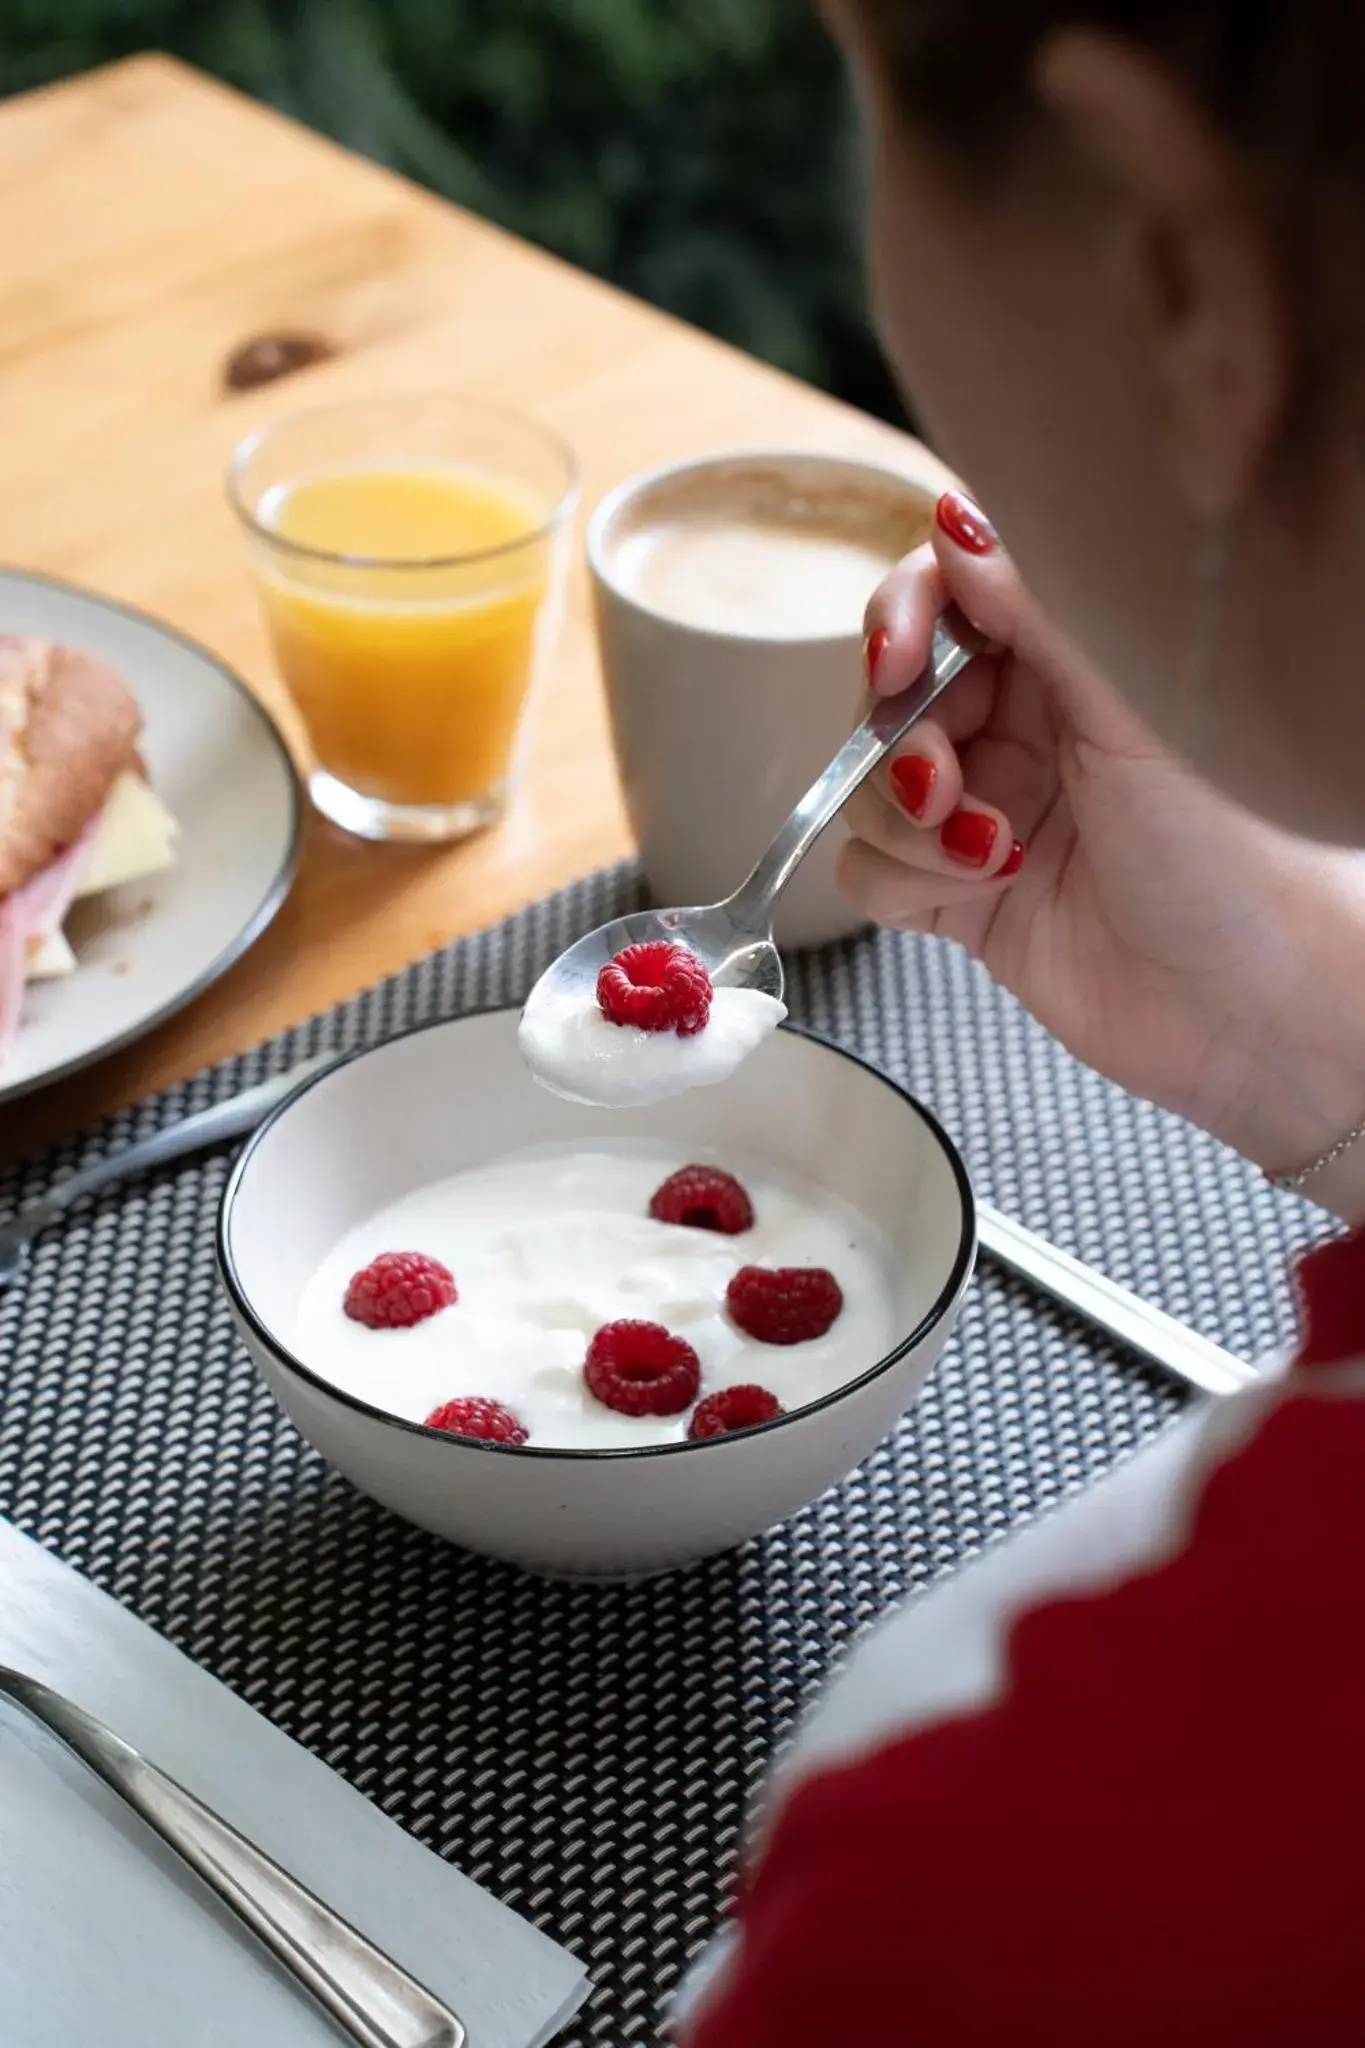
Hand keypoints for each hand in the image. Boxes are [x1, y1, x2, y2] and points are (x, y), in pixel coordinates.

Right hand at [842, 494, 1364, 1218]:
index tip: (896, 663)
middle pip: (888, 700)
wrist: (1255, 1009)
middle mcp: (1023, 730)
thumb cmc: (1235, 852)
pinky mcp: (961, 900)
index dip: (903, 623)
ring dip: (905, 820)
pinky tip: (979, 890)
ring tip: (988, 851)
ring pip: (868, 787)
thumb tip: (955, 518)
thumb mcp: (1133, 712)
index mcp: (1072, 662)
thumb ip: (1037, 611)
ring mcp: (984, 815)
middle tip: (946, 783)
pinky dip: (906, 881)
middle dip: (899, 741)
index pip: (947, 601)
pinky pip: (872, 872)